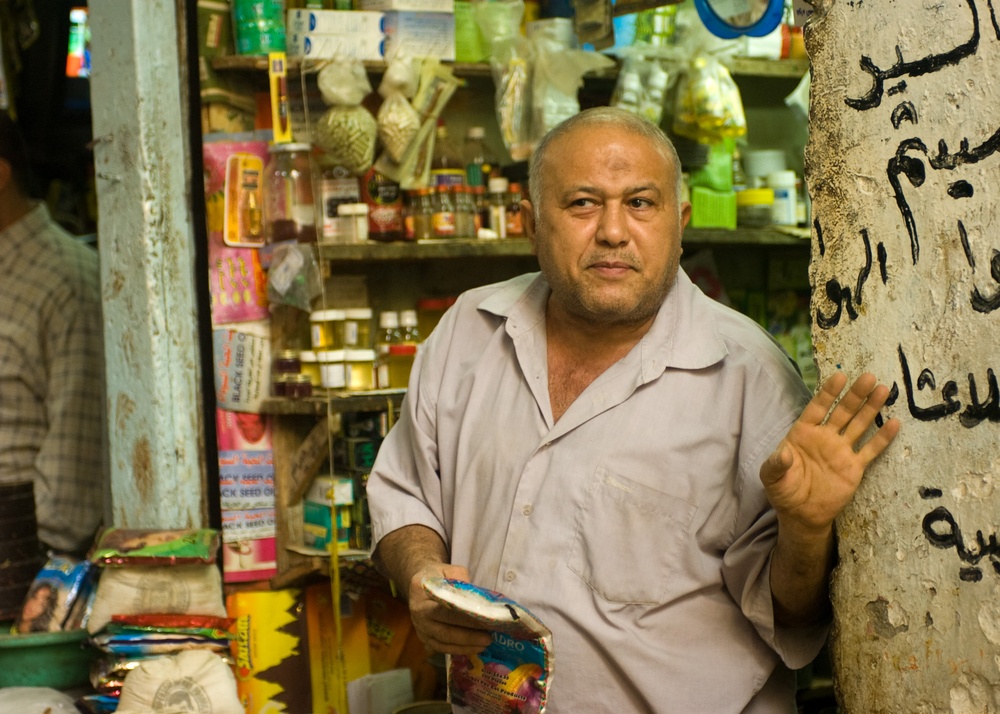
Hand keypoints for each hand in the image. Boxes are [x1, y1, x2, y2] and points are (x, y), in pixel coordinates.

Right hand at [406, 563, 493, 655]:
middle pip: (445, 631)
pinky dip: (458, 650)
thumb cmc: (437, 575)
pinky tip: (474, 648)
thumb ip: (461, 581)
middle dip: (468, 636)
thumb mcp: (448, 570)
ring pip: (443, 643)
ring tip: (485, 644)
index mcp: (422, 593)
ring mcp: (420, 628)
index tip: (485, 621)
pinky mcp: (424, 638)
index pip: (446, 610)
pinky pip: (441, 648)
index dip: (466, 618)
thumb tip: (478, 598)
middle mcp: (418, 613)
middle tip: (488, 638)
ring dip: (465, 646)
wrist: (419, 585)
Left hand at [760, 372, 899, 538]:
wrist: (801, 515)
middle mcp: (825, 437)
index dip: (828, 393)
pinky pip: (870, 450)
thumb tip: (783, 454)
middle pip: (842, 411)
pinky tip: (894, 422)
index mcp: (803, 433)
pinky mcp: (854, 467)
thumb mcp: (772, 477)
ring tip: (883, 390)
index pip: (817, 408)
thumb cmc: (783, 491)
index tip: (840, 376)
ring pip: (858, 424)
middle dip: (855, 395)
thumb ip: (776, 464)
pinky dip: (882, 437)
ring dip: (870, 408)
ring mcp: (841, 450)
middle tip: (868, 377)